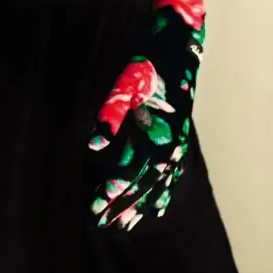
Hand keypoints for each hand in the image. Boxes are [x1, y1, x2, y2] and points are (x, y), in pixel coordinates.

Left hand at [87, 14, 201, 230]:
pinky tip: (158, 206)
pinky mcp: (179, 137)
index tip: (94, 209)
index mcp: (149, 133)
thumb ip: (110, 116)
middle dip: (121, 204)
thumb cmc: (147, 66)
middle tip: (102, 223)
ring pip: (157, 183)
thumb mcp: (124, 85)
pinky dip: (164, 192)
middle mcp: (165, 144)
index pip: (125, 172)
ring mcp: (175, 143)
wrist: (177, 48)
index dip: (109, 192)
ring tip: (126, 224)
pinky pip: (172, 174)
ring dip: (142, 203)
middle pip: (140, 184)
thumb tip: (93, 146)